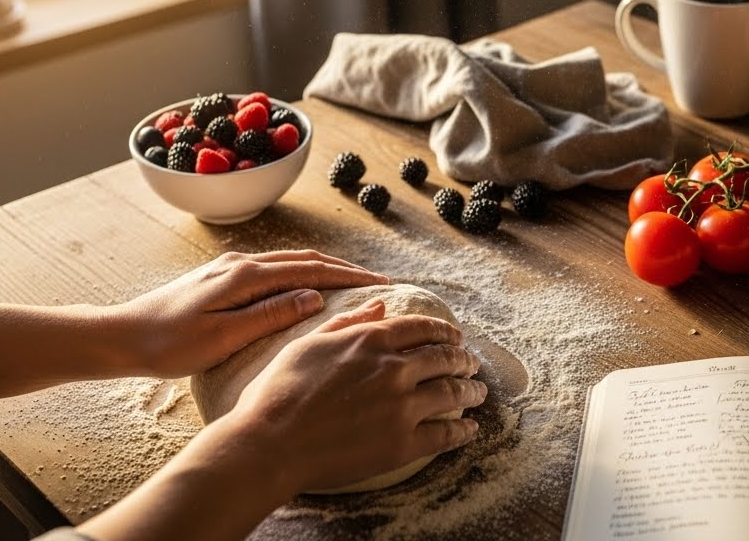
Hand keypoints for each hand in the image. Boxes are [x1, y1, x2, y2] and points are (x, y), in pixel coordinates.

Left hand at [109, 249, 389, 377]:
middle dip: (344, 269)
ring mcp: (229, 268)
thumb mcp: (224, 337)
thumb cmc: (169, 345)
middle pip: (304, 259)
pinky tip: (307, 287)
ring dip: (323, 269)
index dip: (349, 276)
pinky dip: (301, 273)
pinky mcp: (220, 278)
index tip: (380, 284)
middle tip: (377, 283)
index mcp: (245, 276)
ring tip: (352, 283)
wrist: (121, 337)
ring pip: (289, 262)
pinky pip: (273, 269)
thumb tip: (315, 297)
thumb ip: (270, 314)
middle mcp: (240, 263)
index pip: (310, 270)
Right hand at [227, 297, 487, 495]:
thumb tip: (380, 305)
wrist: (270, 442)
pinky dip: (463, 431)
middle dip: (463, 360)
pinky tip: (470, 430)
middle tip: (472, 364)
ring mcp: (401, 406)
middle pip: (444, 358)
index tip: (455, 337)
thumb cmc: (279, 392)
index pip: (422, 328)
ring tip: (479, 393)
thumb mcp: (309, 344)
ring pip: (452, 393)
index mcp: (371, 340)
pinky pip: (445, 434)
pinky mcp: (402, 443)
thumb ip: (349, 323)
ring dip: (471, 392)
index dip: (444, 331)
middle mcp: (393, 369)